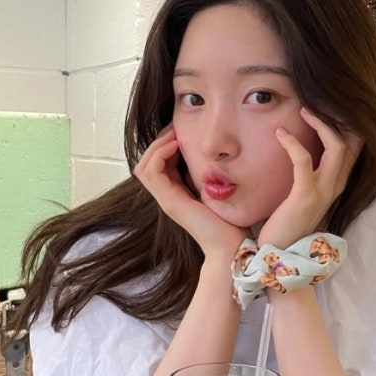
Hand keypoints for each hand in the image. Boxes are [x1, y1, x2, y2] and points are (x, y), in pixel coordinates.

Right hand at [134, 127, 247, 259]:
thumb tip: (217, 153)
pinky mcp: (169, 201)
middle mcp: (168, 196)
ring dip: (157, 145)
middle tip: (175, 127)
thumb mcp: (219, 190)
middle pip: (146, 163)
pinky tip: (176, 145)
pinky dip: (160, 154)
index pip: (158, 163)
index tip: (181, 129)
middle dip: (159, 141)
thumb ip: (211, 175)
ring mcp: (166, 199)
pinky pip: (151, 172)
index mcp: (178, 193)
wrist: (231, 247)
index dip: (166, 144)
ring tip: (174, 134)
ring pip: (143, 166)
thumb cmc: (231, 222)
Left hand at [255, 108, 362, 247]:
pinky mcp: (305, 196)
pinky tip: (281, 133)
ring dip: (321, 124)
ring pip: (336, 147)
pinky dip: (293, 143)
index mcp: (337, 182)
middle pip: (352, 142)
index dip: (348, 123)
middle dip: (337, 118)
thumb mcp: (304, 191)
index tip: (330, 105)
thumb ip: (310, 171)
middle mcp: (336, 185)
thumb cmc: (288, 219)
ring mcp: (323, 191)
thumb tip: (302, 144)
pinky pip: (304, 161)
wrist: (279, 251)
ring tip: (303, 110)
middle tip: (315, 103)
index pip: (355, 146)